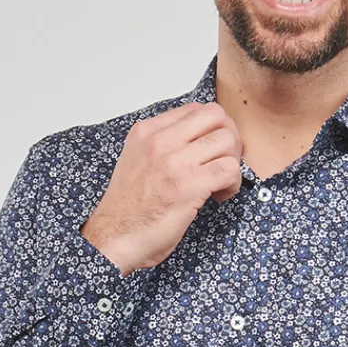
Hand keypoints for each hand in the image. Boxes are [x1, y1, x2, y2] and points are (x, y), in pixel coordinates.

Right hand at [80, 101, 243, 274]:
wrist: (114, 238)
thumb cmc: (127, 210)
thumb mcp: (137, 161)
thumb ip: (161, 146)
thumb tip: (196, 143)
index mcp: (146, 132)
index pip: (194, 109)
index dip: (212, 128)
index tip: (211, 150)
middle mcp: (160, 140)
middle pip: (215, 115)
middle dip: (230, 138)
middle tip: (224, 162)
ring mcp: (174, 161)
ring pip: (227, 140)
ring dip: (232, 163)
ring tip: (220, 183)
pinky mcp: (189, 185)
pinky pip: (230, 169)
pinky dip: (233, 183)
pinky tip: (219, 195)